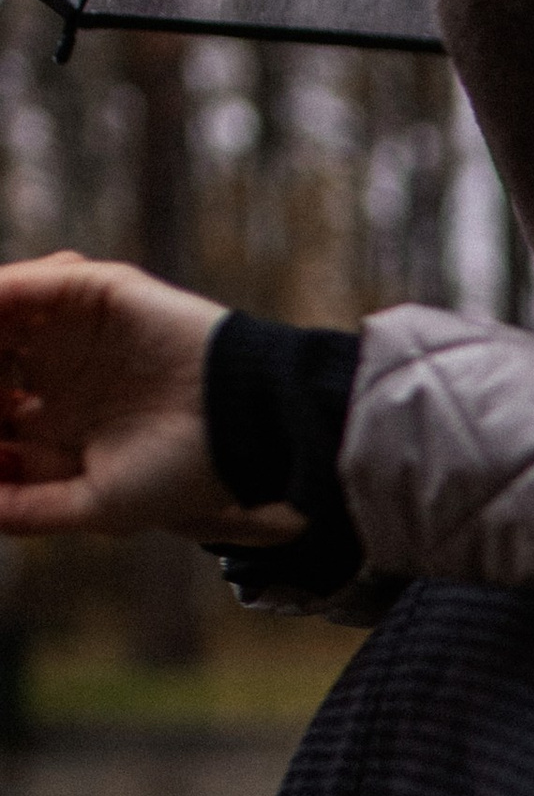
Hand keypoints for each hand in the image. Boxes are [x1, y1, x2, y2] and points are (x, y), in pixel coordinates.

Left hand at [0, 253, 296, 542]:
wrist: (246, 424)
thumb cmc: (183, 473)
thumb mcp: (98, 506)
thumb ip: (29, 511)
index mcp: (59, 422)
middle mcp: (61, 373)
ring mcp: (76, 332)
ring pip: (3, 318)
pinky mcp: (98, 294)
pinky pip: (33, 284)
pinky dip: (4, 293)